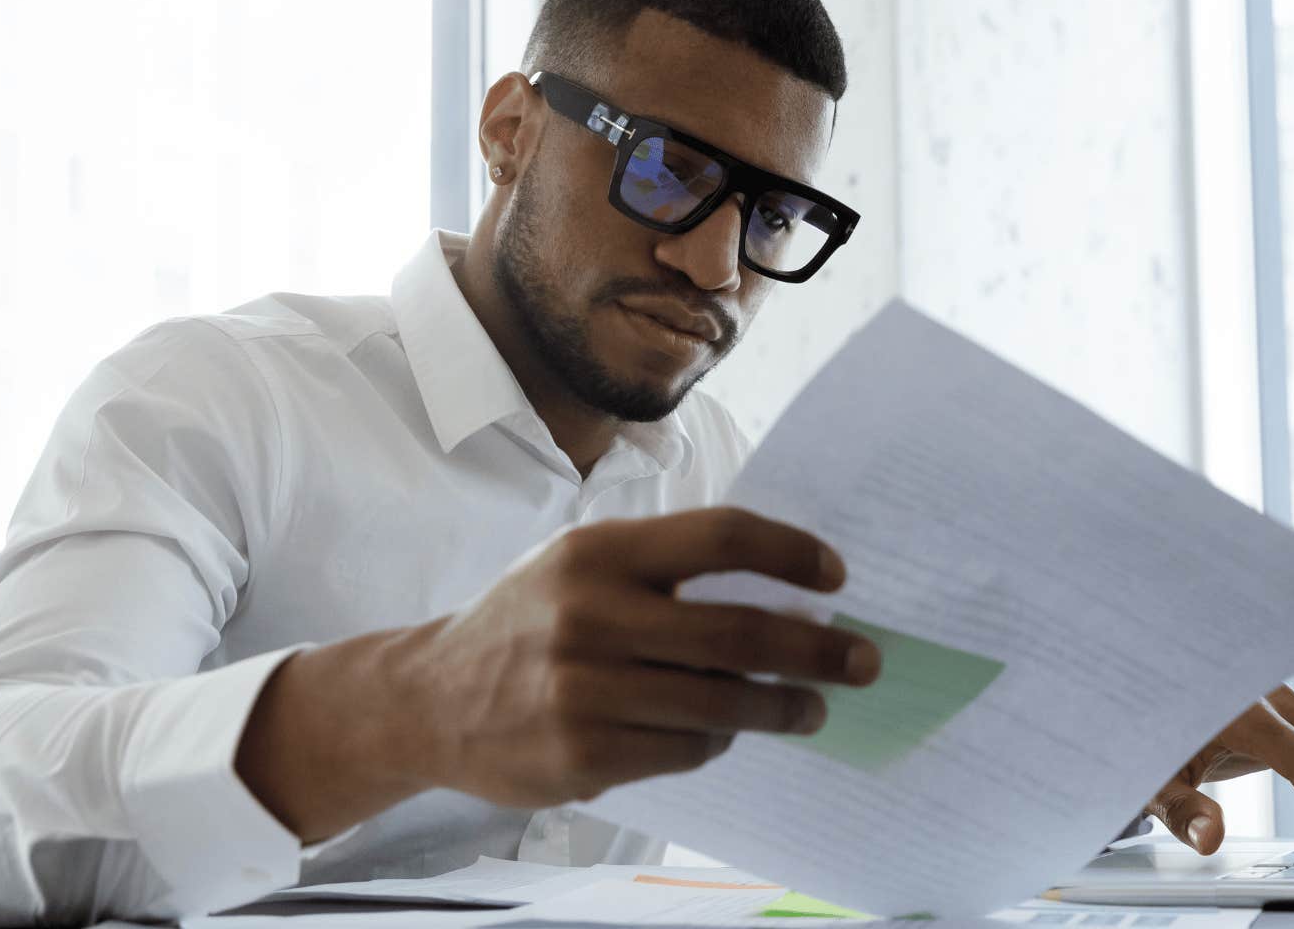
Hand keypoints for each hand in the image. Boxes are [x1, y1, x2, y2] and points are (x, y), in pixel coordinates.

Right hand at [387, 507, 882, 806]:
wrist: (429, 700)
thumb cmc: (528, 624)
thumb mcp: (580, 568)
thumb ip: (664, 571)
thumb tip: (782, 594)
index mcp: (598, 553)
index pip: (720, 538)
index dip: (789, 553)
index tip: (835, 576)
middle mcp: (590, 616)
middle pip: (738, 631)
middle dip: (817, 649)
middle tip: (863, 659)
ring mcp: (584, 691)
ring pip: (722, 703)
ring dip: (784, 707)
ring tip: (813, 707)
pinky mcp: (583, 755)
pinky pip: (686, 751)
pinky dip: (718, 742)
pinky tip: (725, 734)